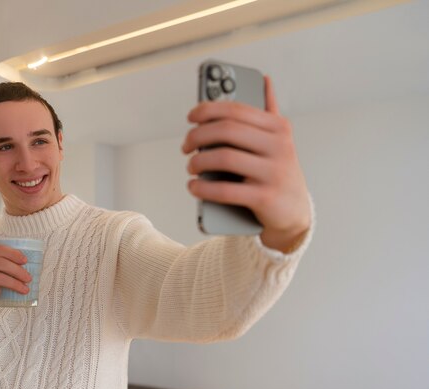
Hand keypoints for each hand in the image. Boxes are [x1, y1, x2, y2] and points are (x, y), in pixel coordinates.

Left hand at [183, 76, 310, 251]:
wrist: (295, 214)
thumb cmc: (278, 172)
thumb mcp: (279, 140)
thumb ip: (270, 111)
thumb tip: (265, 80)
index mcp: (278, 127)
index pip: (236, 109)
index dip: (208, 110)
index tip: (191, 117)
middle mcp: (279, 146)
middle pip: (227, 131)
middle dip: (198, 136)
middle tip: (186, 146)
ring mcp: (273, 172)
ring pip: (224, 158)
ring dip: (198, 162)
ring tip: (191, 167)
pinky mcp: (265, 198)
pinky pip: (226, 190)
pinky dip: (203, 188)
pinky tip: (193, 186)